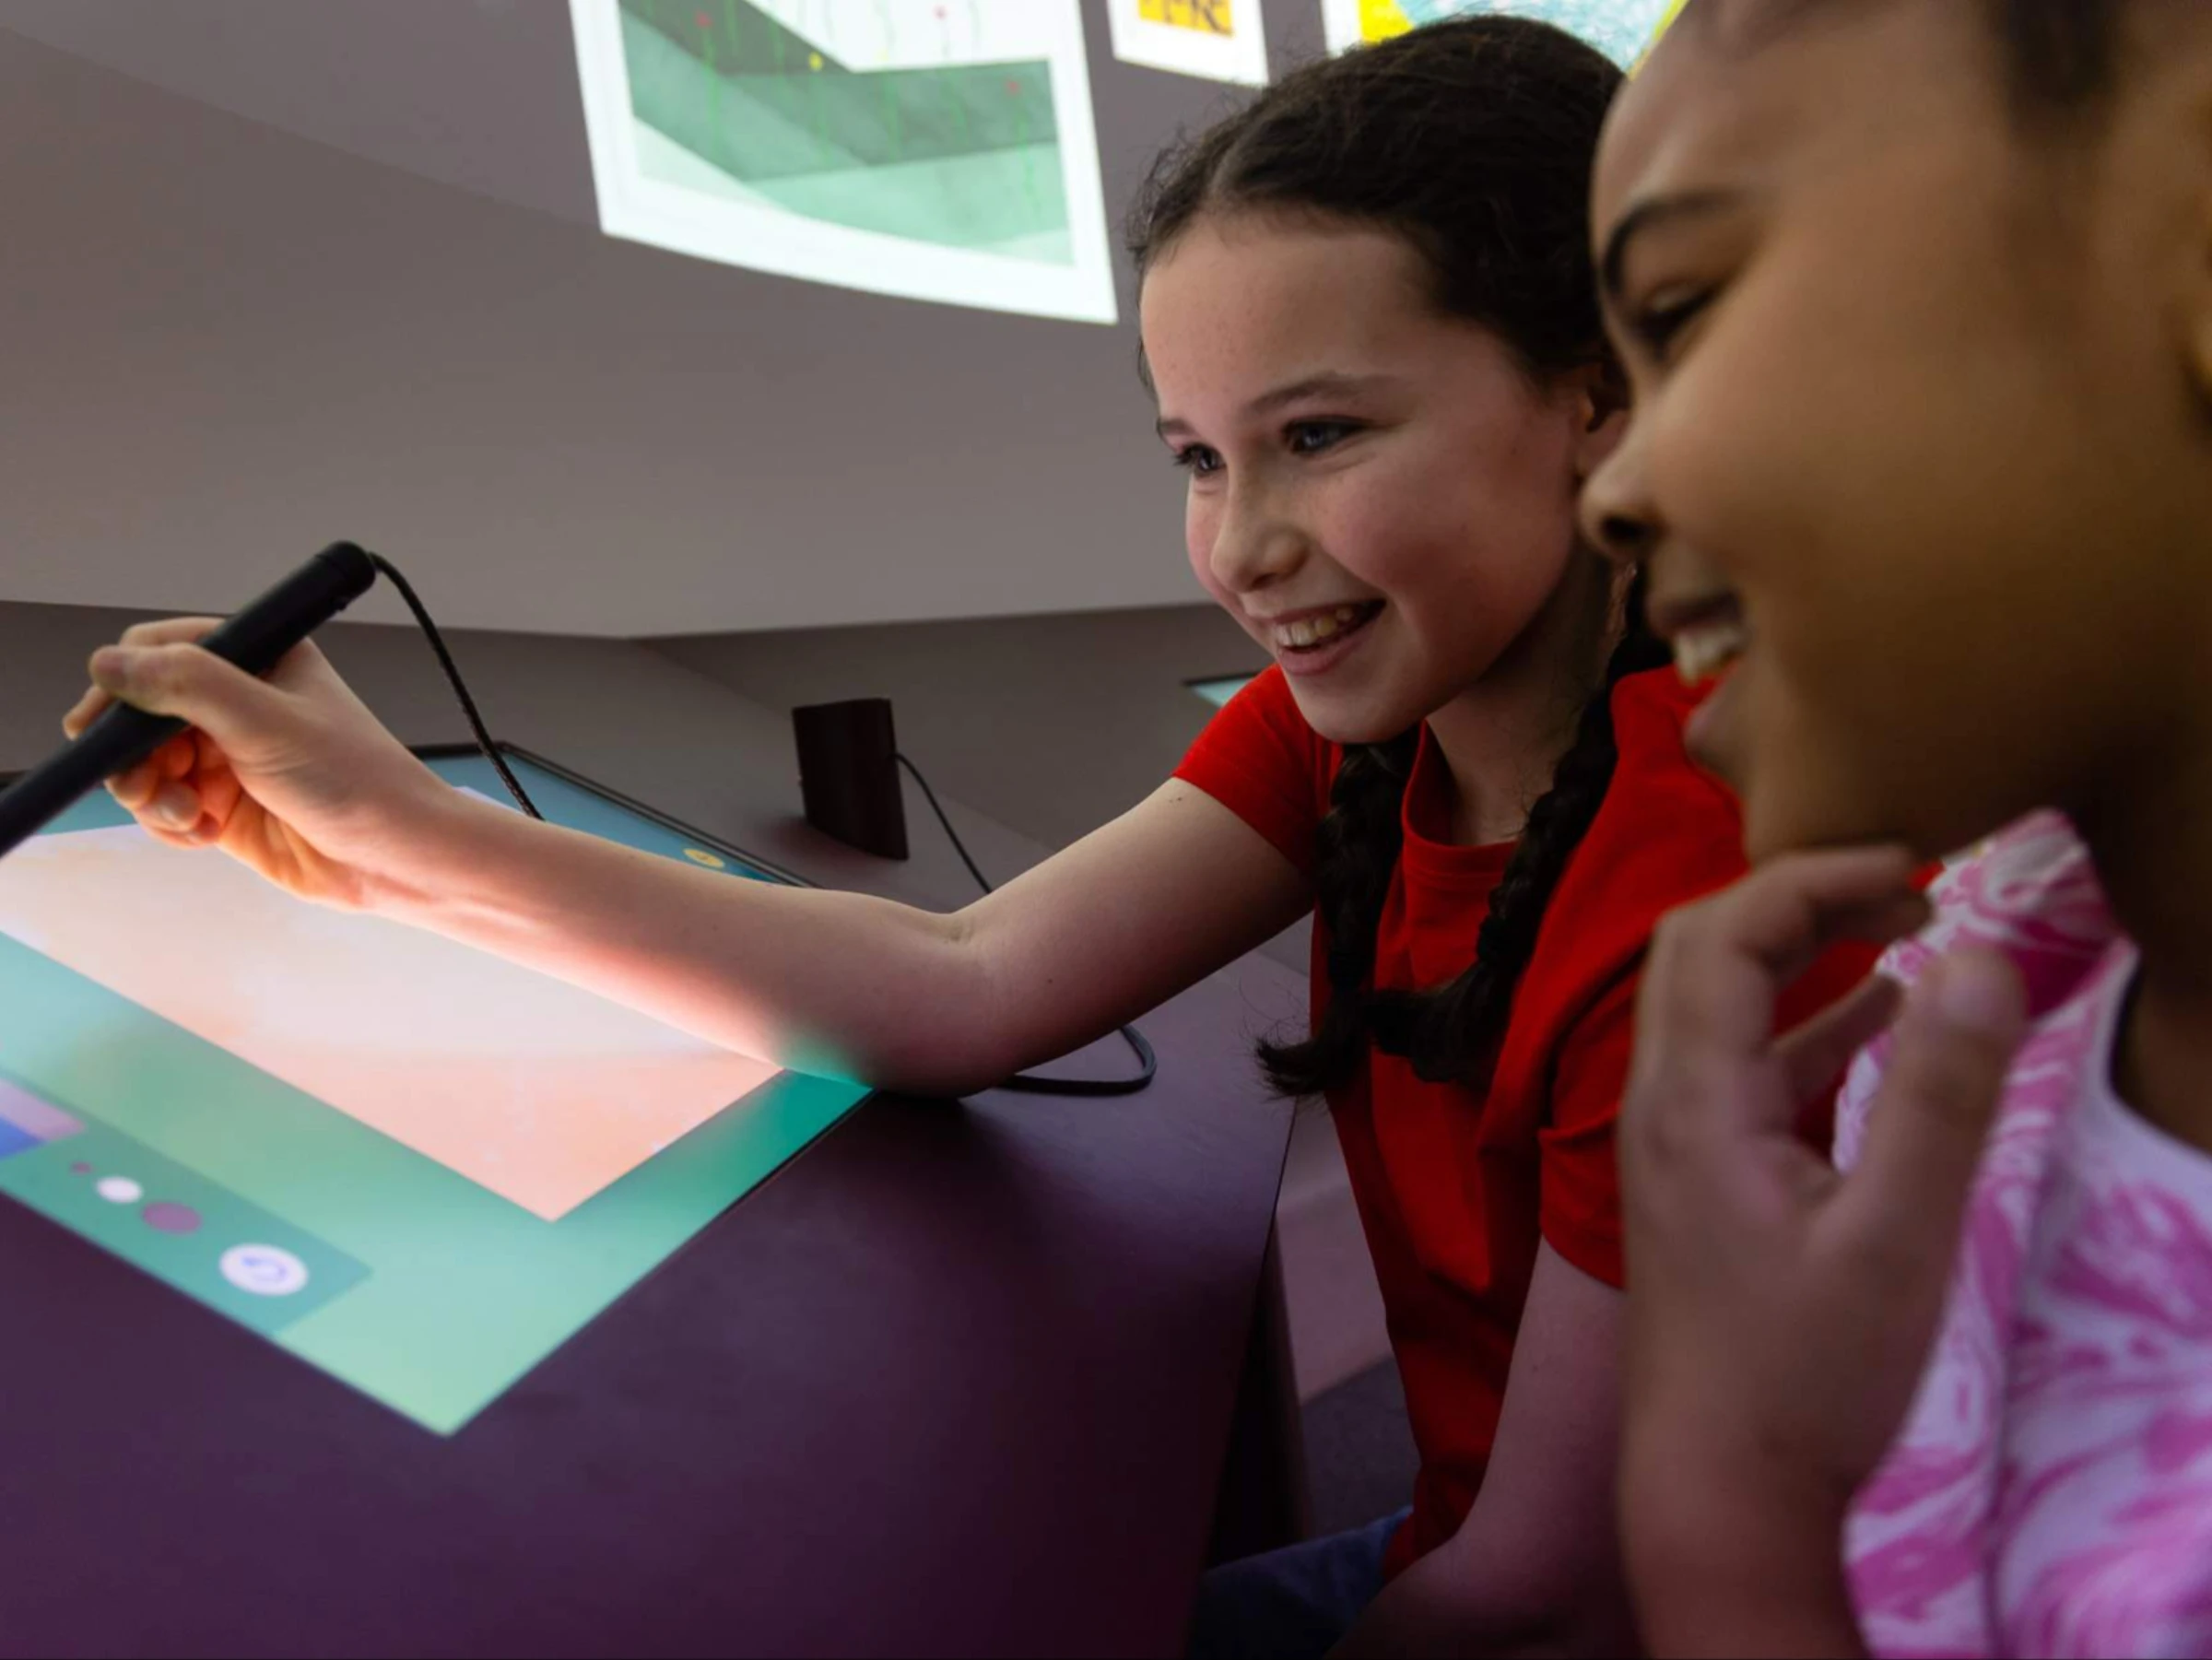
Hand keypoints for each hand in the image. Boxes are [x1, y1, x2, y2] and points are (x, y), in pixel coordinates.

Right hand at [63, 618, 458, 910]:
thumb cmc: (353, 779)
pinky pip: (167, 808)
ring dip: (151, 794)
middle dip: (132, 754)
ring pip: (147, 765)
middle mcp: (239, 702)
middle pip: (142, 715)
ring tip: (188, 815)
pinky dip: (172, 823)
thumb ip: (187, 685)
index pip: (160, 652)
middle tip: (140, 786)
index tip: (94, 725)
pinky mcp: (226, 806)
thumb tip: (109, 662)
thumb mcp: (266, 721)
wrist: (395, 858)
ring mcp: (230, 756)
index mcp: (259, 659)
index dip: (121, 686)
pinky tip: (205, 834)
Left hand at [1617, 848, 2027, 1650]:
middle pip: (1700, 951)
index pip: (1721, 933)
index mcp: (1690, 1101)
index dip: (1809, 876)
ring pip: (1717, 1007)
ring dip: (1801, 955)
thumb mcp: (1896, 1239)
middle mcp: (1659, 1107)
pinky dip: (1804, 1027)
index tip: (1913, 861)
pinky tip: (1879, 1020)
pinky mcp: (1697, 1186)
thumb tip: (1980, 956)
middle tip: (1908, 882)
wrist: (1716, 1497)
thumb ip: (1938, 1096)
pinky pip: (1740, 1070)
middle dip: (1797, 896)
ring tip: (1909, 925)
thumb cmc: (1804, 1379)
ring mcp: (1671, 1147)